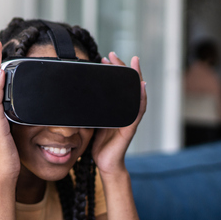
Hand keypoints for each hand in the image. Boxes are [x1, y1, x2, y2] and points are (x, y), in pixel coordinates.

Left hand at [90, 52, 146, 175]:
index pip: (118, 86)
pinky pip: (138, 111)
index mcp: (117, 109)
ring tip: (133, 63)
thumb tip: (78, 95)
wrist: (105, 164)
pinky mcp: (130, 128)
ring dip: (135, 78)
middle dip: (123, 68)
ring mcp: (130, 118)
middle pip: (128, 85)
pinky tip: (141, 87)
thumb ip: (92, 110)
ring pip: (137, 94)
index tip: (105, 58)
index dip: (114, 71)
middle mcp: (126, 111)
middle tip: (112, 55)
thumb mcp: (93, 122)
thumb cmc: (99, 144)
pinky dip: (141, 98)